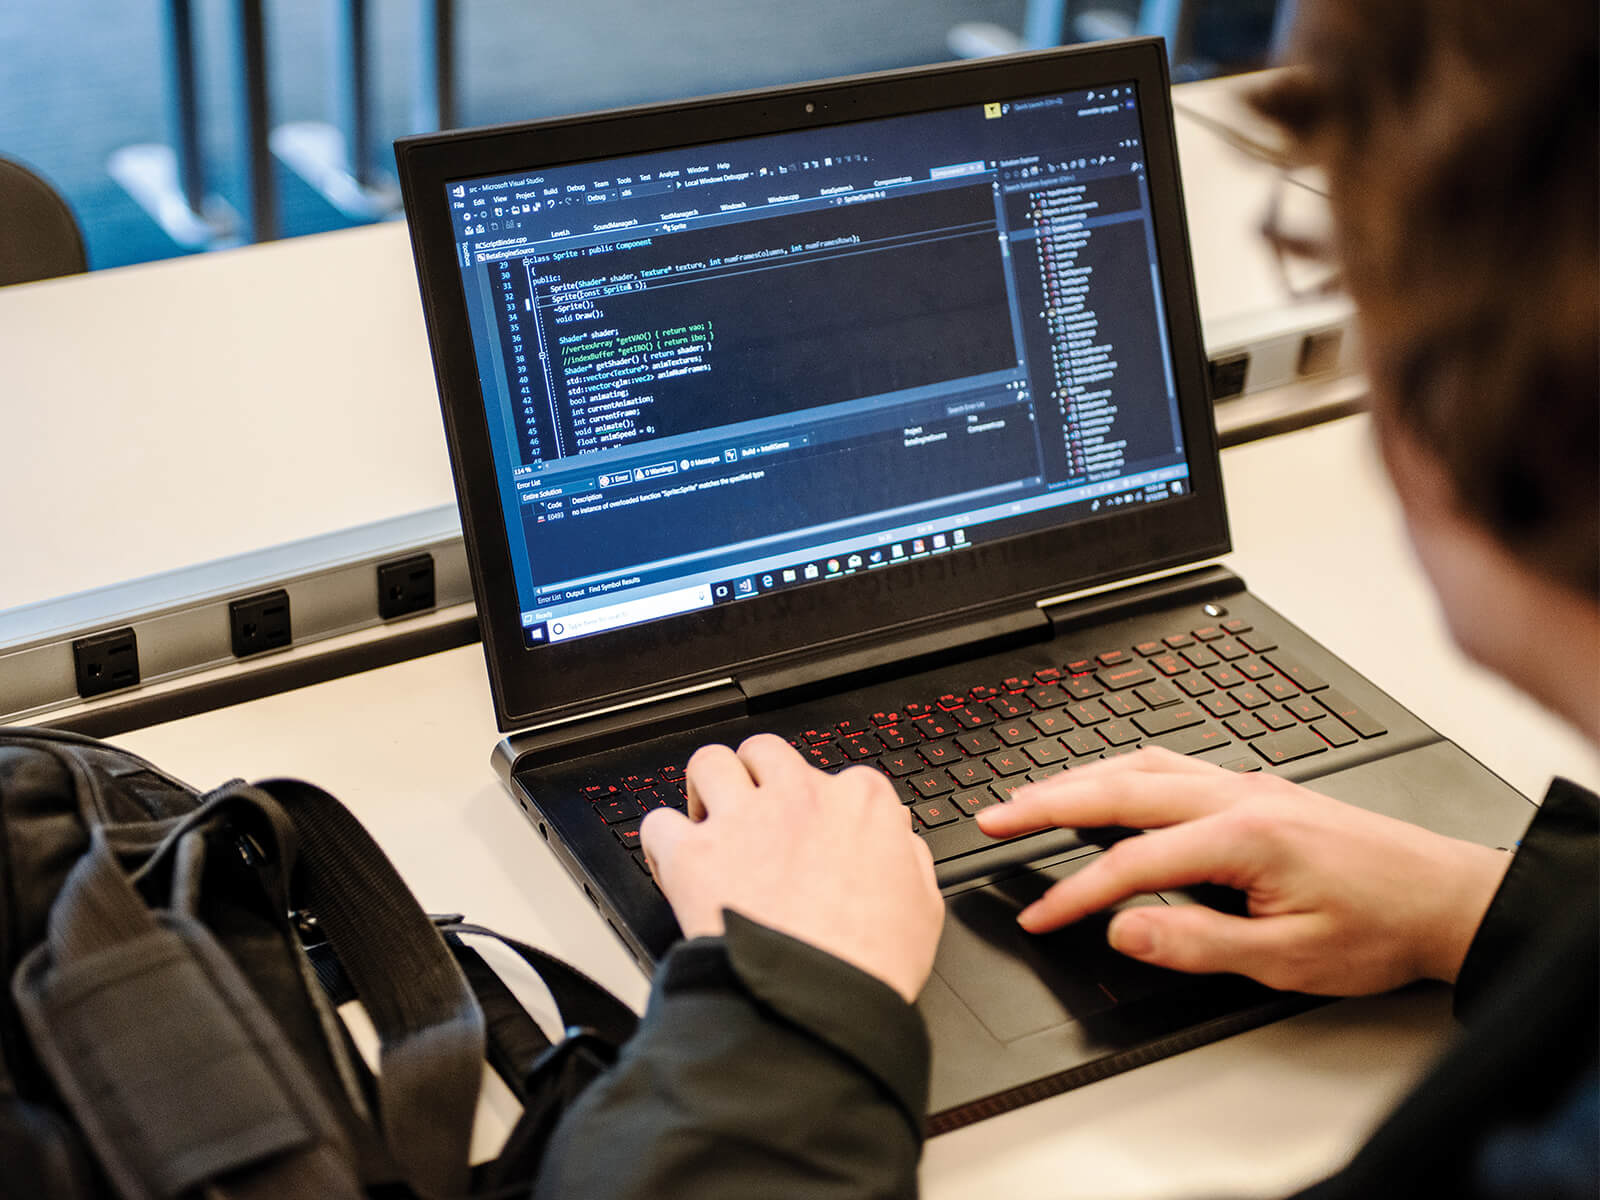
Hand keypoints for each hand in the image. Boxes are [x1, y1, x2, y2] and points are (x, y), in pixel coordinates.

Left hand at [640, 734, 943, 1003]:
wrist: (817, 1005)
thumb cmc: (869, 966)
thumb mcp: (923, 906)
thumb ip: (908, 857)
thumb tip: (896, 840)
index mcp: (861, 802)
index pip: (837, 776)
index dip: (820, 806)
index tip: (813, 831)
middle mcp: (799, 796)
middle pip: (765, 752)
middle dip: (757, 778)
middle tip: (755, 814)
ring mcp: (743, 820)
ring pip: (710, 762)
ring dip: (708, 788)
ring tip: (710, 819)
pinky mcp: (694, 854)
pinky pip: (658, 822)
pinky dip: (662, 841)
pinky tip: (674, 860)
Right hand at [975, 748, 1510, 994]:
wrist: (1445, 896)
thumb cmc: (1379, 925)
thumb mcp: (1286, 956)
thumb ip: (1196, 941)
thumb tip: (1123, 930)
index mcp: (1242, 834)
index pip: (1130, 862)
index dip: (1074, 893)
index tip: (1038, 914)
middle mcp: (1237, 794)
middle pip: (1118, 787)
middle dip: (1045, 800)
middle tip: (992, 814)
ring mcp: (1245, 783)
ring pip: (1141, 764)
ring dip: (1079, 777)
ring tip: (1030, 796)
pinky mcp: (1255, 788)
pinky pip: (1169, 764)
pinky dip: (1120, 771)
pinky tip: (1105, 784)